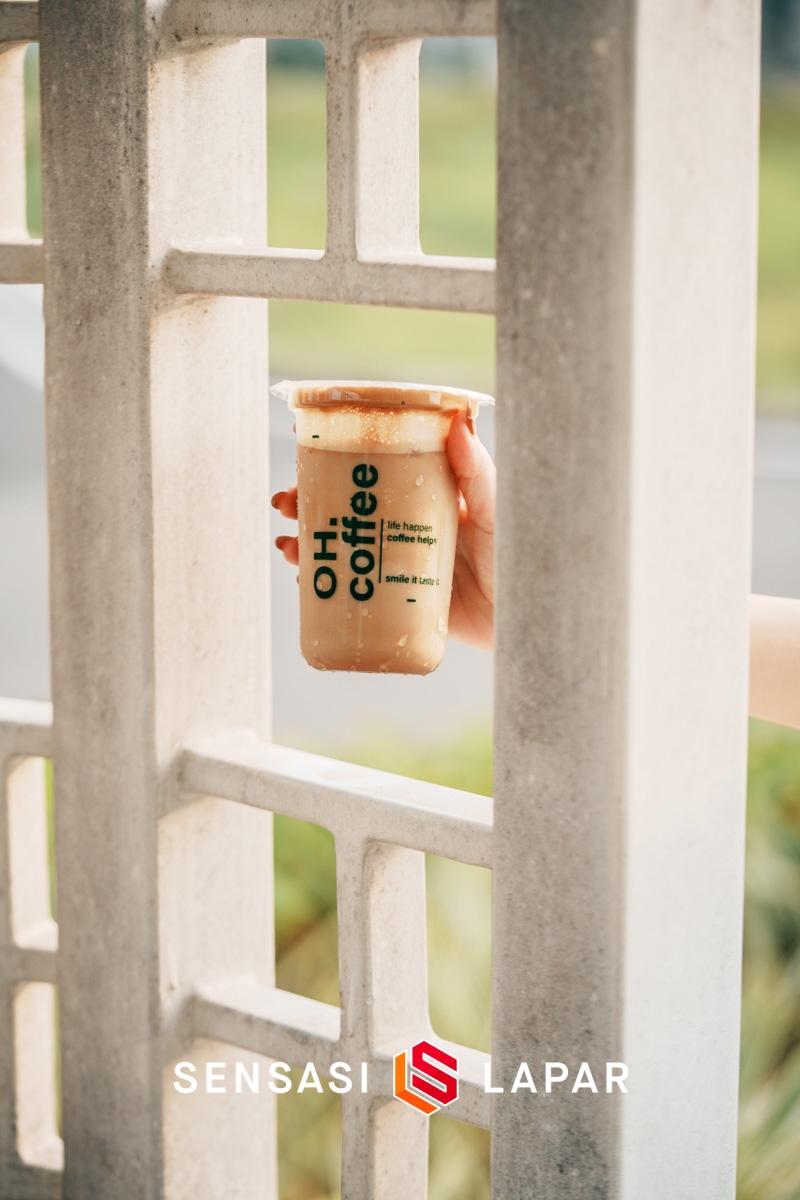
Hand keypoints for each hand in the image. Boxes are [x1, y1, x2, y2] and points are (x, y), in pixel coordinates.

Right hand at [272, 408, 495, 650]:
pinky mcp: (396, 599)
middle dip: (309, 500)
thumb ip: (477, 469)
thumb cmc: (518, 554)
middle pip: (347, 504)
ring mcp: (398, 561)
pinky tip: (303, 577)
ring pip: (342, 543)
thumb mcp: (497, 506)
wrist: (525, 615)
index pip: (375, 465)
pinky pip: (352, 588)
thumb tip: (459, 420)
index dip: (338, 454)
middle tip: (286, 499)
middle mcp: (407, 523)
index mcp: (427, 492)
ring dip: (308, 539)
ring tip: (288, 542)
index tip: (305, 442)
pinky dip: (322, 582)